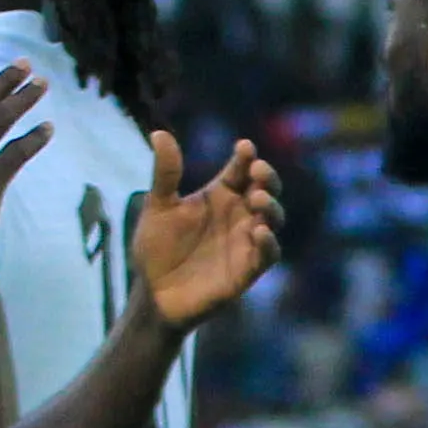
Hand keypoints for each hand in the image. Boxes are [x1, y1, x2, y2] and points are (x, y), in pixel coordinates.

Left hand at [134, 136, 283, 329]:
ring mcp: (245, 242)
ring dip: (270, 206)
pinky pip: (268, 254)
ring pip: (272, 218)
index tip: (244, 147)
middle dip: (267, 177)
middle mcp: (237, 215)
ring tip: (257, 198)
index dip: (246, 157)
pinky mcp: (247, 270)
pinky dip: (268, 242)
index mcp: (219, 196)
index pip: (240, 170)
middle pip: (265, 189)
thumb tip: (159, 133)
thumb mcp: (158, 207)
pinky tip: (259, 231)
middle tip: (258, 169)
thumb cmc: (156, 249)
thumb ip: (165, 174)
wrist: (154, 295)